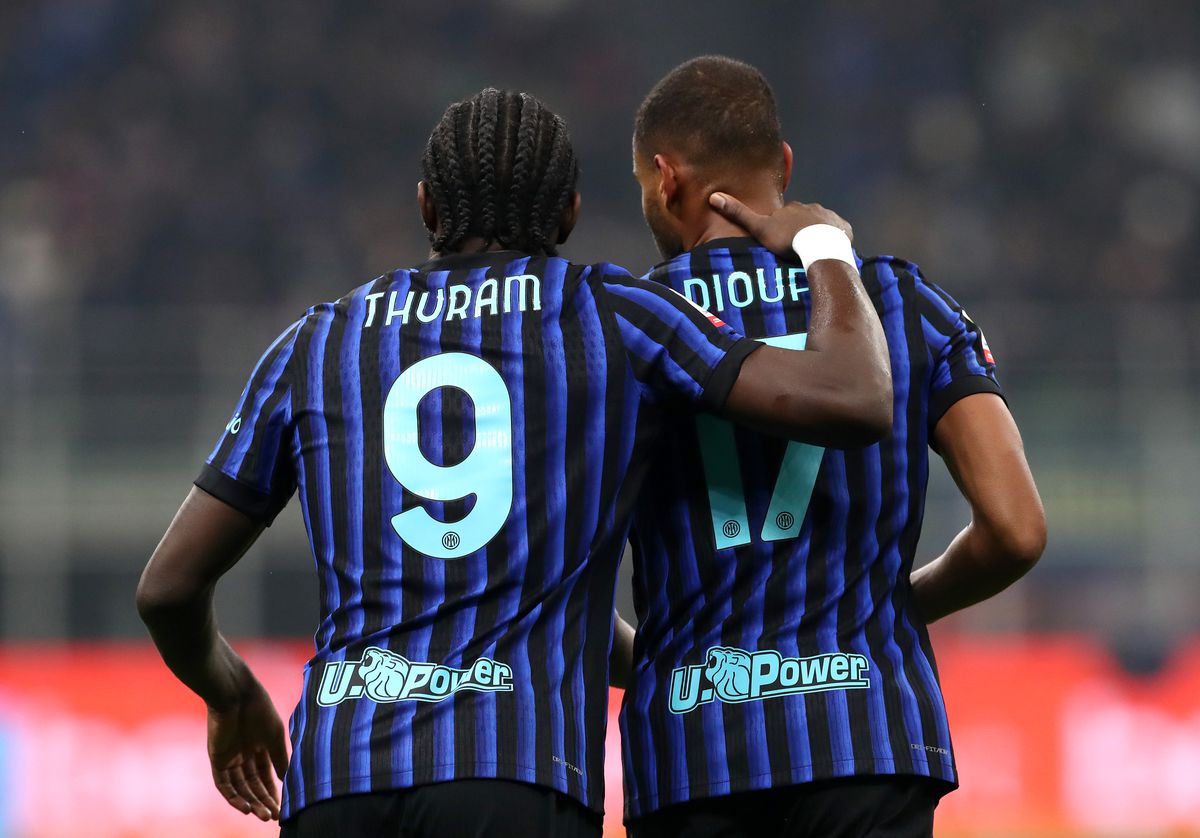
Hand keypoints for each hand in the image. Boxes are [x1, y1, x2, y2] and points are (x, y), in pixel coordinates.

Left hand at [208, 676, 289, 820]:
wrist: (236, 693)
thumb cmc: (259, 708)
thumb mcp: (274, 735)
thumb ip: (279, 758)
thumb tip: (286, 780)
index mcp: (259, 747)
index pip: (266, 776)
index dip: (274, 792)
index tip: (283, 807)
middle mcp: (244, 755)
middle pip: (253, 785)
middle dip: (264, 801)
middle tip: (274, 816)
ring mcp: (229, 758)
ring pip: (240, 788)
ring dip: (251, 803)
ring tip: (264, 815)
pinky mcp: (217, 759)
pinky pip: (224, 784)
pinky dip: (234, 797)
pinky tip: (246, 807)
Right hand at [709, 193, 852, 255]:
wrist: (818, 246)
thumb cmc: (787, 238)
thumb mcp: (759, 228)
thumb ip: (739, 213)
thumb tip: (714, 196)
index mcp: (792, 207)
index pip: (785, 215)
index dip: (782, 227)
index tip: (780, 240)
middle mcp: (812, 207)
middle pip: (804, 218)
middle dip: (801, 229)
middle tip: (796, 247)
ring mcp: (829, 217)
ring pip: (822, 225)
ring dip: (817, 235)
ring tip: (812, 252)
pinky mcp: (844, 228)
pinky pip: (839, 232)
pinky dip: (834, 240)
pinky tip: (829, 252)